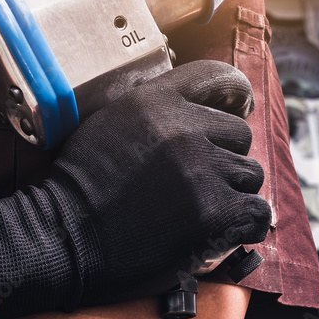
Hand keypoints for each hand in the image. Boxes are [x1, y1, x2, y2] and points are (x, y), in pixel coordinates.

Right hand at [0, 60, 271, 318]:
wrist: (62, 240)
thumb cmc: (82, 187)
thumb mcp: (111, 122)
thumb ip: (156, 109)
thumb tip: (202, 110)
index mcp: (155, 100)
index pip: (220, 78)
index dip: (235, 96)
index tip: (238, 110)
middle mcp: (183, 129)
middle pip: (240, 135)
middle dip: (225, 158)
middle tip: (198, 184)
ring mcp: (201, 171)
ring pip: (249, 175)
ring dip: (233, 194)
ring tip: (199, 211)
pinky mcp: (214, 213)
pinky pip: (257, 213)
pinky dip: (244, 226)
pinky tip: (220, 232)